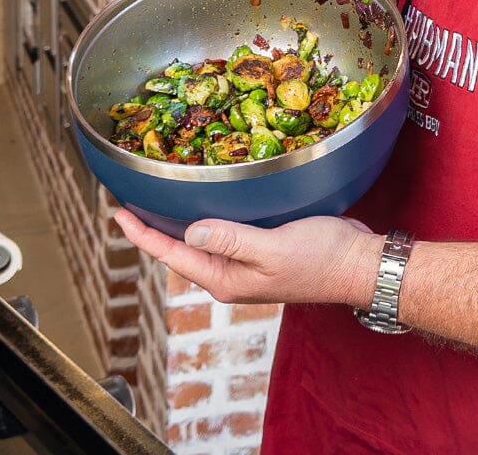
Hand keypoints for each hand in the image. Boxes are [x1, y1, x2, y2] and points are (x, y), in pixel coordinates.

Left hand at [113, 208, 380, 307]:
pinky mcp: (265, 249)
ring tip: (161, 198)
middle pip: (182, 251)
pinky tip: (213, 199)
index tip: (118, 213)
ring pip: (205, 240)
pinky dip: (212, 216)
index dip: (143, 235)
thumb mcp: (273, 248)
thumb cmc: (322, 259)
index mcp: (227, 279)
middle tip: (131, 201)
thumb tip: (188, 230)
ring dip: (181, 221)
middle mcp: (232, 274)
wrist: (359, 265)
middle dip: (155, 229)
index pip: (173, 255)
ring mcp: (248, 264)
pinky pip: (228, 232)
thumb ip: (232, 239)